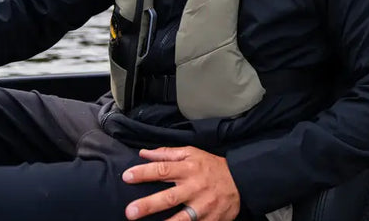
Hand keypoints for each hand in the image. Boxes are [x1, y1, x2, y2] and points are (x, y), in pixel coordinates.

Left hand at [122, 146, 240, 220]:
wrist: (241, 180)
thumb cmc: (211, 166)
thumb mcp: (192, 153)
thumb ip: (167, 153)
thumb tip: (144, 153)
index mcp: (188, 169)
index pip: (163, 169)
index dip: (144, 173)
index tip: (127, 176)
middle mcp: (194, 187)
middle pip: (169, 197)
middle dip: (148, 205)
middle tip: (130, 211)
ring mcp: (202, 206)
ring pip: (181, 218)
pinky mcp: (210, 220)